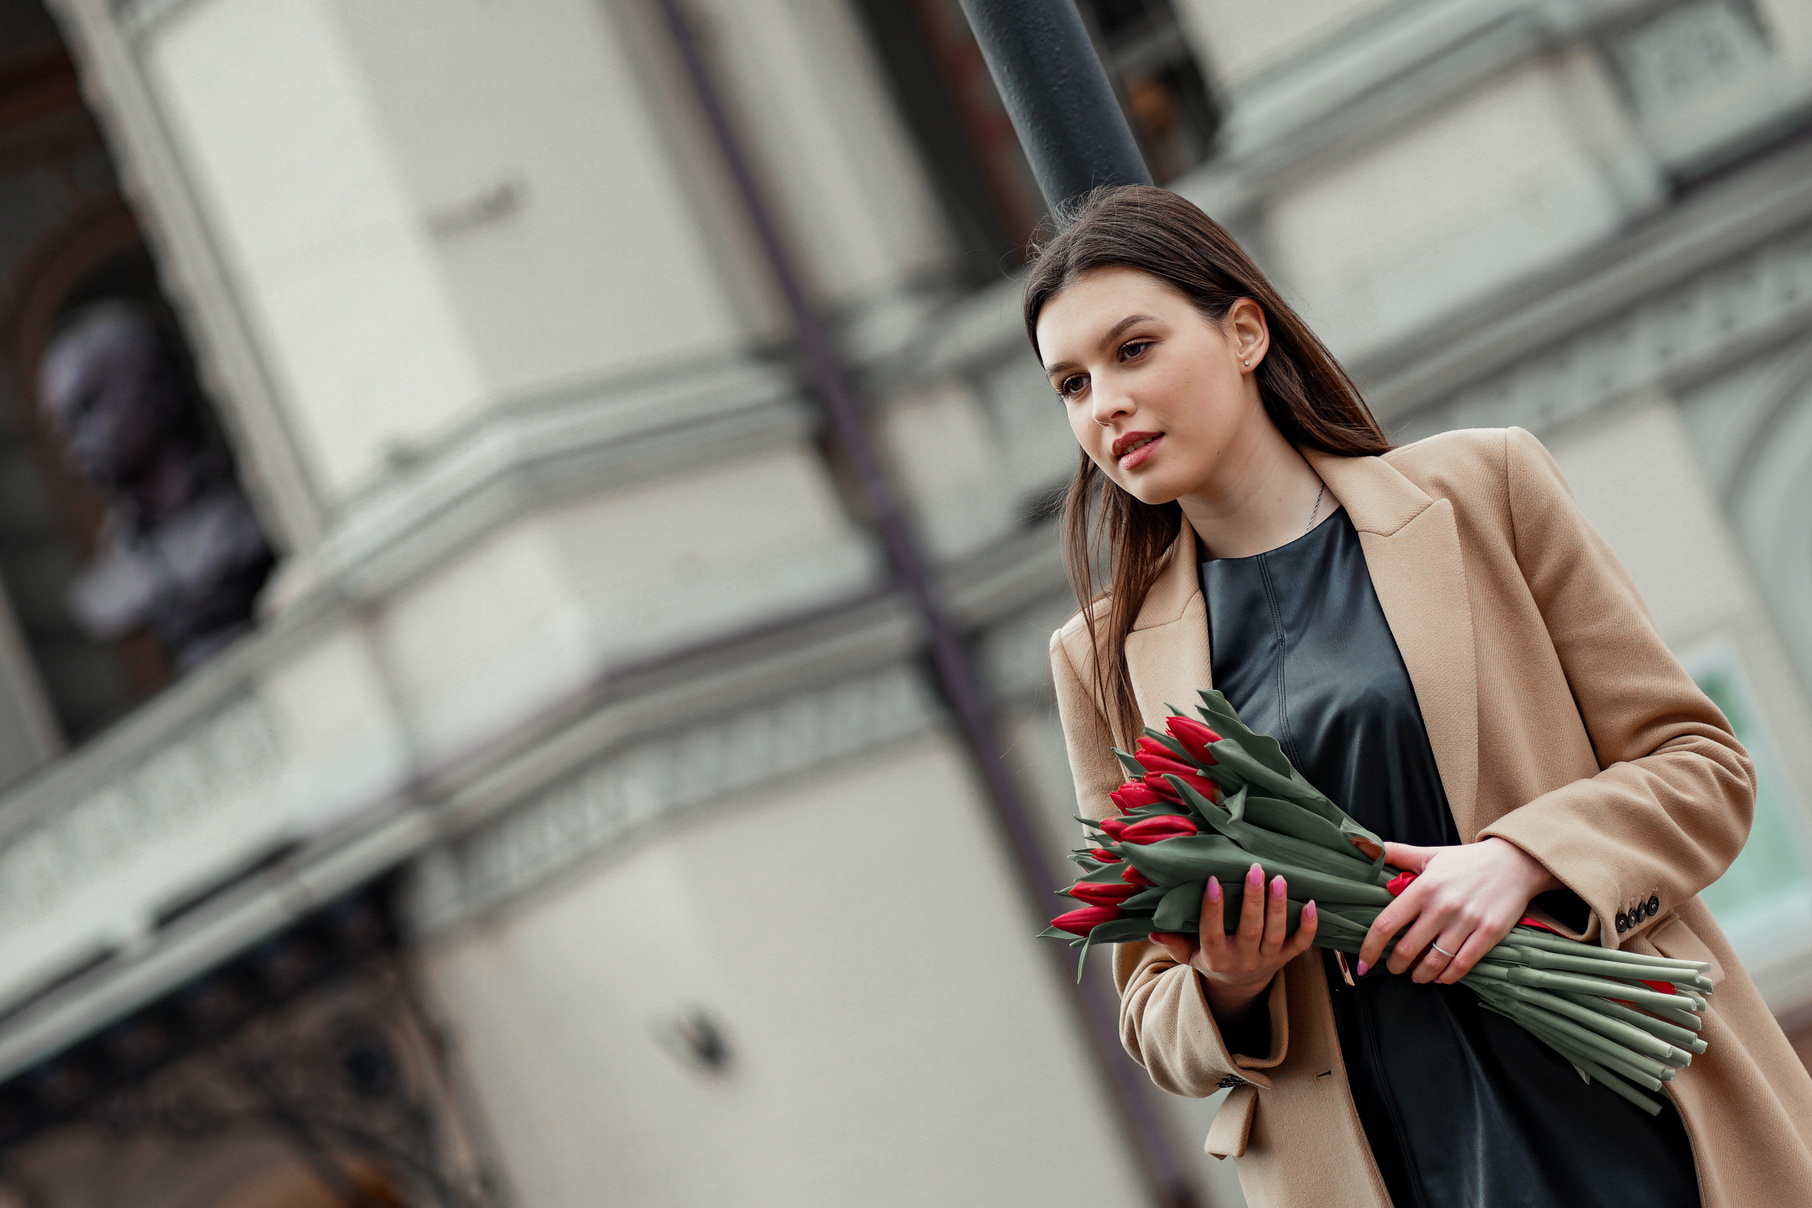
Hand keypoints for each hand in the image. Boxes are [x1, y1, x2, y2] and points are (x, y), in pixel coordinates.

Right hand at [1149, 862, 1318, 1025]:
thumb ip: (1172, 942)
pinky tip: (1312, 903)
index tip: (1213, 880)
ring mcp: (1267, 959)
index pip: (1212, 933)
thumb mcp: (1188, 955)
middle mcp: (1243, 959)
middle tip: (1255, 869)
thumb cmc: (1211, 959)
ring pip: (1276, 934)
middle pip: (1250, 931)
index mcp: (1216, 958)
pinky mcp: (1286, 958)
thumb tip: (1152, 930)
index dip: (1212, 909)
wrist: (1240, 986)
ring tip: (1280, 878)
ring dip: (1278, 907)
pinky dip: (1308, 927)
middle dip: (1254, 900)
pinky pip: (1301, 945)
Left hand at [1358, 838, 1560, 984]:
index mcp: (1423, 888)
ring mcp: (1467, 922)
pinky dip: (1448, 976)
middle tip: (1394, 968)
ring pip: (1434, 962)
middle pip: (1407, 949)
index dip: (1370, 948)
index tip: (1362, 963)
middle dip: (1395, 965)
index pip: (1387, 924)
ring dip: (1420, 975)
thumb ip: (1398, 853)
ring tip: (1416, 976)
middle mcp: (1442, 907)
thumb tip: (1365, 845)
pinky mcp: (1489, 933)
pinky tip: (1441, 977)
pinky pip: (1462, 964)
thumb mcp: (1430, 854)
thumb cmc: (1468, 861)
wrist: (1515, 863)